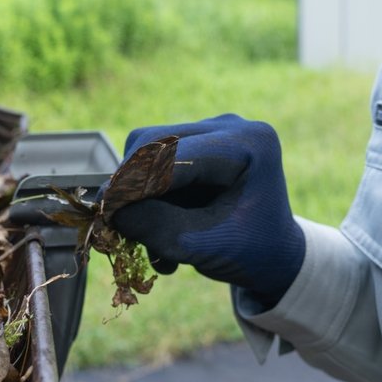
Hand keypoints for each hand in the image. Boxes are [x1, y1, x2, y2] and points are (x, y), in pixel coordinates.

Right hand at [110, 114, 304, 304]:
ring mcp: (213, 131)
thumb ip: (157, 226)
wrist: (274, 255)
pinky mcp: (197, 144)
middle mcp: (231, 126)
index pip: (175, 155)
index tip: (106, 212)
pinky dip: (149, 196)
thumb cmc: (251, 252)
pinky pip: (153, 161)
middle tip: (122, 228)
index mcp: (249, 144)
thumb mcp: (203, 247)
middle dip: (133, 187)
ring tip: (154, 244)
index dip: (134, 183)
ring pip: (147, 151)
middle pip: (155, 142)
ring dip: (140, 196)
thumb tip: (109, 209)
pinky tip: (161, 232)